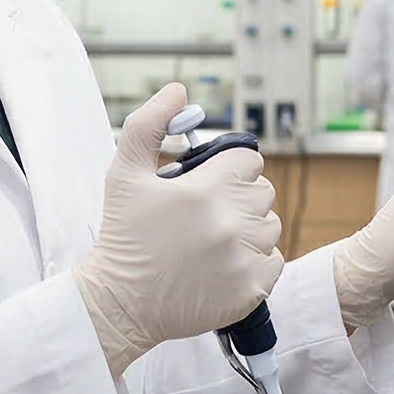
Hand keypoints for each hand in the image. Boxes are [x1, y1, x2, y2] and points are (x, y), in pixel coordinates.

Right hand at [74, 84, 285, 376]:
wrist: (120, 302)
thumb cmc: (123, 237)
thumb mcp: (124, 173)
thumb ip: (148, 124)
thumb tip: (177, 91)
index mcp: (205, 190)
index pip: (248, 159)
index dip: (229, 167)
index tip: (210, 182)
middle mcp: (230, 223)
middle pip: (262, 191)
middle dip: (238, 196)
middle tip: (207, 213)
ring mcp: (243, 258)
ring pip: (270, 226)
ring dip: (249, 228)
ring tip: (214, 239)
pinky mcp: (251, 289)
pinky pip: (273, 261)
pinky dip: (255, 261)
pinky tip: (224, 263)